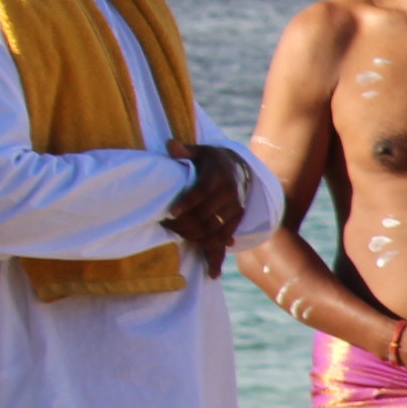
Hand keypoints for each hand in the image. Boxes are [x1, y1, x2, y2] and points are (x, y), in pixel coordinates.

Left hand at [163, 143, 249, 276]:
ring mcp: (236, 207)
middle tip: (168, 227)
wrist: (238, 168)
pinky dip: (215, 248)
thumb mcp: (199, 151)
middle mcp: (231, 192)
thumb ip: (184, 151)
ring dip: (197, 236)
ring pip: (217, 228)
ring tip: (179, 237)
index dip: (186, 203)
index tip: (171, 213)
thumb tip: (170, 146)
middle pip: (208, 214)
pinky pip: (226, 236)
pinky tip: (206, 261)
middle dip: (187, 224)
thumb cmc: (209, 160)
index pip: (202, 191)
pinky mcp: (238, 218)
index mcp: (219, 174)